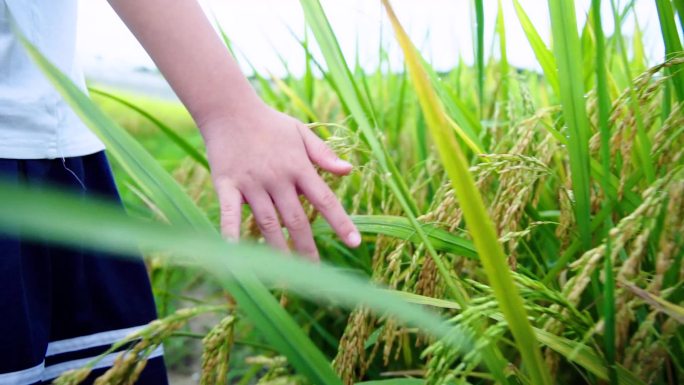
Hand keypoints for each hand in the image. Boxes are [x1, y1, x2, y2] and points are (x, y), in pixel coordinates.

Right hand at [202, 102, 360, 260]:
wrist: (229, 108)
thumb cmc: (269, 123)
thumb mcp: (301, 133)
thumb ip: (324, 154)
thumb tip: (349, 171)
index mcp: (299, 167)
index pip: (325, 199)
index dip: (341, 222)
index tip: (355, 242)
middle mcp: (277, 178)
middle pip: (297, 219)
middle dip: (307, 248)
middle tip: (316, 272)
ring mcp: (251, 183)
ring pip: (268, 222)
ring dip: (278, 249)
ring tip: (286, 274)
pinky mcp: (226, 184)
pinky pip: (229, 213)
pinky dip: (231, 233)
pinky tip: (236, 255)